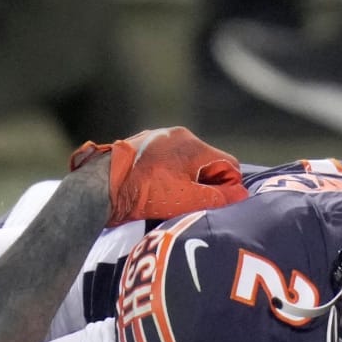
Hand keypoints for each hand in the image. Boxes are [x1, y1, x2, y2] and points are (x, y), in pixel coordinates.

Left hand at [70, 126, 245, 226]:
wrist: (100, 188)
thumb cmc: (146, 193)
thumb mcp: (187, 199)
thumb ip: (219, 197)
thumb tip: (241, 195)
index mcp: (193, 144)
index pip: (228, 164)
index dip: (229, 186)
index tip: (219, 204)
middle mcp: (177, 135)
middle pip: (207, 161)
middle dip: (207, 183)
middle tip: (196, 205)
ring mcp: (156, 138)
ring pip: (185, 161)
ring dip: (187, 180)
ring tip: (174, 201)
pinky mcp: (140, 147)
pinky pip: (165, 161)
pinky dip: (168, 176)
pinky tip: (157, 192)